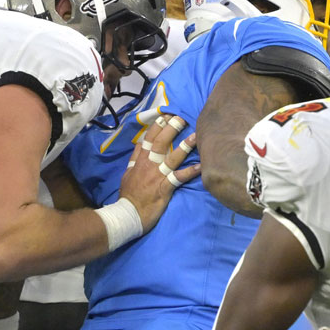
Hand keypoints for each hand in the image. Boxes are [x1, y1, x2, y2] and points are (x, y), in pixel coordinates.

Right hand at [121, 113, 201, 231]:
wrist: (127, 214)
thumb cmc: (129, 195)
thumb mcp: (128, 173)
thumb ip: (135, 158)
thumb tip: (140, 144)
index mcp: (139, 161)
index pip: (148, 139)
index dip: (157, 126)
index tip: (165, 114)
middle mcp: (148, 165)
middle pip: (160, 143)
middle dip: (170, 128)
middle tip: (181, 117)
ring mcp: (157, 176)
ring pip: (171, 157)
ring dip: (184, 146)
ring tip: (196, 136)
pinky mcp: (164, 188)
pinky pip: (179, 177)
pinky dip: (190, 172)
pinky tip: (201, 166)